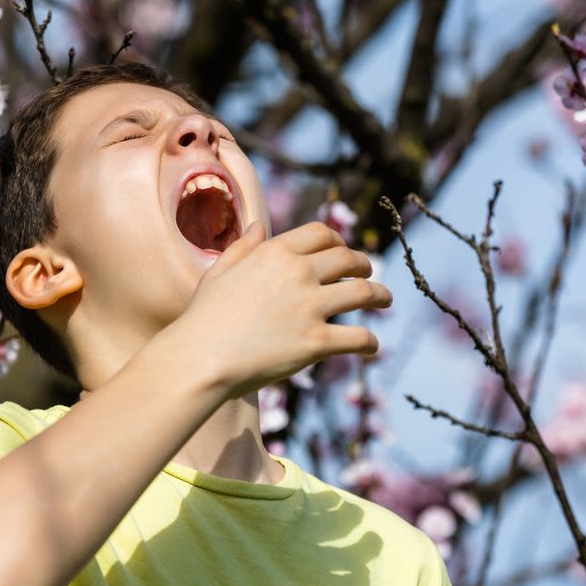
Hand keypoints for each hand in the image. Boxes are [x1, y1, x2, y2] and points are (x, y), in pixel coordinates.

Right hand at [171, 220, 392, 399]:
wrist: (200, 358)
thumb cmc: (204, 317)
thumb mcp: (219, 272)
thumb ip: (243, 247)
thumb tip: (259, 227)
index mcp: (276, 252)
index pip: (322, 234)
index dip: (338, 240)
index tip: (342, 251)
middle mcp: (299, 274)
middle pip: (349, 259)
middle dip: (364, 265)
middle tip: (368, 274)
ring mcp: (310, 308)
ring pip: (364, 293)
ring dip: (380, 296)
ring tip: (384, 301)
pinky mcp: (316, 343)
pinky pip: (358, 338)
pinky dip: (370, 342)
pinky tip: (371, 346)